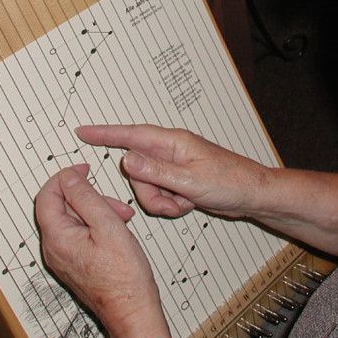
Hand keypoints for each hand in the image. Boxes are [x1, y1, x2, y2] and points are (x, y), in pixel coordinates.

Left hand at [35, 164, 168, 337]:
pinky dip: (97, 226)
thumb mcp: (108, 226)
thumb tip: (70, 177)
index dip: (65, 178)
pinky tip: (116, 230)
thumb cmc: (124, 278)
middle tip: (113, 202)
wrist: (132, 312)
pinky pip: (79, 235)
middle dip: (88, 198)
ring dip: (96, 212)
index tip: (83, 169)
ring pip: (73, 220)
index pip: (47, 196)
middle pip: (61, 207)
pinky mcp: (74, 264)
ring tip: (122, 218)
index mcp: (57, 238)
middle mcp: (54, 249)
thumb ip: (86, 198)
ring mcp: (63, 258)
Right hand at [76, 124, 269, 219]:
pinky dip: (170, 204)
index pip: (131, 135)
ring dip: (162, 201)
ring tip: (185, 203)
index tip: (83, 132)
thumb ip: (156, 171)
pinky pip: (159, 195)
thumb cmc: (232, 182)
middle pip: (137, 171)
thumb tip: (126, 159)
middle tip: (171, 200)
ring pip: (146, 186)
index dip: (105, 134)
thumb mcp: (191, 180)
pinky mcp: (177, 182)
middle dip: (149, 192)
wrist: (254, 195)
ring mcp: (173, 168)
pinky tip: (189, 204)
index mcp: (172, 143)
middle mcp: (170, 152)